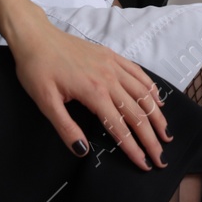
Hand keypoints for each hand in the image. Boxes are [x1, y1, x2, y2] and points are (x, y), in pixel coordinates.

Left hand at [7, 15, 170, 169]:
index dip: (134, 149)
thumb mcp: (45, 102)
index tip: (145, 164)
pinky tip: (157, 99)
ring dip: (156, 115)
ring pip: (143, 93)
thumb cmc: (37, 69)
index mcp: (94, 92)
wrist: (36, 37)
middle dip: (151, 138)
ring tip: (165, 133)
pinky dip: (151, 88)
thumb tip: (83, 150)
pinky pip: (138, 73)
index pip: (120, 128)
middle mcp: (109, 78)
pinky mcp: (112, 55)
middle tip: (161, 158)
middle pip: (137, 113)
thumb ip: (66, 127)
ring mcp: (113, 65)